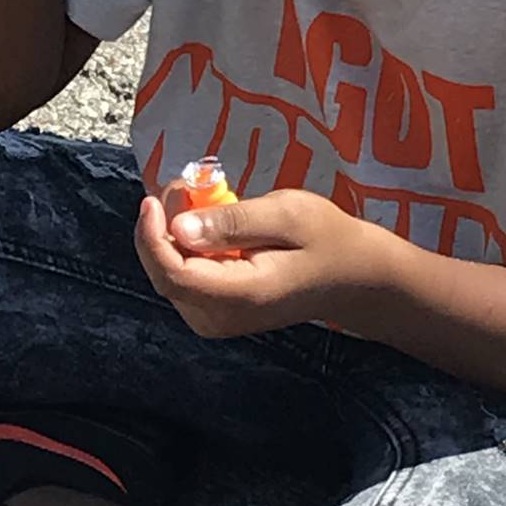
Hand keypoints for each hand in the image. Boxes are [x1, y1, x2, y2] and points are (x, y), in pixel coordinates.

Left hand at [133, 189, 394, 338]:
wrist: (353, 277)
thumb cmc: (327, 238)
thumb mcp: (287, 214)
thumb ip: (233, 222)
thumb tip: (179, 227)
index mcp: (240, 295)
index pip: (173, 274)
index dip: (152, 236)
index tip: (154, 198)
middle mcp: (222, 317)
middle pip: (164, 275)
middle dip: (163, 227)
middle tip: (188, 185)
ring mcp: (218, 320)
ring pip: (170, 275)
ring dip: (174, 234)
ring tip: (205, 198)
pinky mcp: (218, 313)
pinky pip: (184, 278)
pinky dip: (188, 246)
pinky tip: (213, 224)